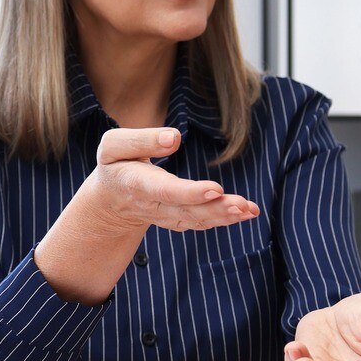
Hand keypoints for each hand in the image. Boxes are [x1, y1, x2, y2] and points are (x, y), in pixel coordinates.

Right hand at [86, 128, 259, 231]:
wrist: (110, 201)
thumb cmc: (117, 164)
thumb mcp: (115, 145)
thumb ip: (142, 140)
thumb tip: (174, 137)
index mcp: (137, 185)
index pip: (166, 191)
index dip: (190, 193)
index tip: (215, 189)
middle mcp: (154, 205)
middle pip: (187, 210)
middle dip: (215, 209)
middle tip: (241, 205)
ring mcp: (168, 216)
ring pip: (197, 219)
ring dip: (225, 216)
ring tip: (249, 210)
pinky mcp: (179, 219)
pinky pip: (202, 222)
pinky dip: (226, 219)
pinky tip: (248, 213)